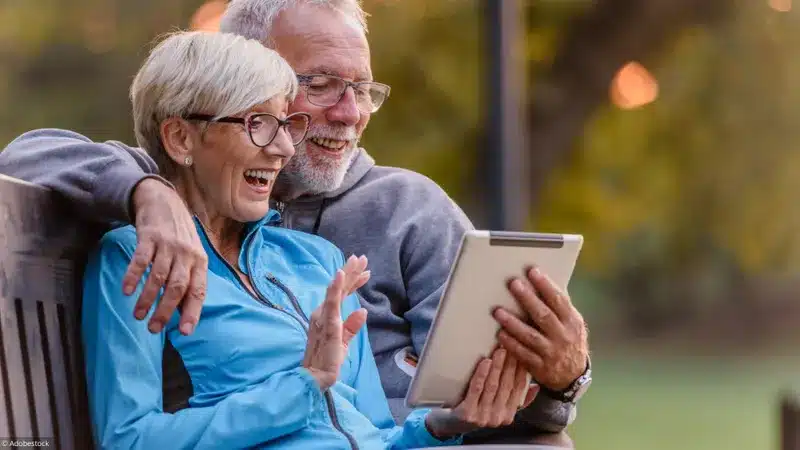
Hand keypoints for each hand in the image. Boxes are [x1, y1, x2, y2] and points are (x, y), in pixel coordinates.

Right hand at [125, 178, 207, 335]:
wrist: (164, 202)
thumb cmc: (179, 237)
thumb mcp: (191, 256)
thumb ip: (189, 281)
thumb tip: (185, 314)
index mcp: (200, 262)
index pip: (198, 290)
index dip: (192, 311)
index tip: (184, 332)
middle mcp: (187, 254)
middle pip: (178, 287)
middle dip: (166, 310)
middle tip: (153, 329)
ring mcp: (168, 244)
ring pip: (159, 276)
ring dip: (148, 298)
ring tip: (138, 315)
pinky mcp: (149, 236)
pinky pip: (141, 259)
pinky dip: (134, 276)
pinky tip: (127, 291)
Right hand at [303, 255, 370, 390]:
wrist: (317, 376)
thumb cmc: (329, 358)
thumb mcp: (345, 340)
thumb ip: (352, 325)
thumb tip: (362, 310)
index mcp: (329, 315)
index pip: (342, 294)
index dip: (353, 281)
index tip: (366, 270)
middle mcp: (323, 312)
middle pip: (339, 288)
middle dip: (351, 271)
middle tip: (362, 257)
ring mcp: (324, 317)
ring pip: (336, 291)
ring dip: (346, 275)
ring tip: (355, 261)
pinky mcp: (328, 324)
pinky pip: (332, 304)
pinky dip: (335, 288)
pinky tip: (339, 276)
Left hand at [425, 348, 538, 438]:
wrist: (452, 424)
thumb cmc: (476, 411)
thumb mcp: (499, 408)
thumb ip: (518, 400)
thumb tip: (535, 386)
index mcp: (508, 415)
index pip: (518, 389)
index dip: (522, 371)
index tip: (522, 354)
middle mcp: (497, 418)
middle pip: (506, 386)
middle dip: (510, 364)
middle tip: (511, 347)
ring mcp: (482, 416)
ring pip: (493, 386)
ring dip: (498, 366)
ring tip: (500, 350)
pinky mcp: (468, 413)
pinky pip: (476, 389)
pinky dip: (482, 374)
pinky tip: (485, 362)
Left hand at [493, 266, 588, 390]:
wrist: (573, 376)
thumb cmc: (569, 341)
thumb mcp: (572, 324)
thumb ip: (560, 307)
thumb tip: (544, 282)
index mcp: (572, 322)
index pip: (559, 300)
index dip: (546, 285)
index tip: (532, 271)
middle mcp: (563, 336)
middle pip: (543, 315)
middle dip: (527, 299)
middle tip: (513, 284)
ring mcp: (551, 352)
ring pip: (530, 336)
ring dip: (513, 323)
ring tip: (498, 311)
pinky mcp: (539, 366)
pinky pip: (522, 353)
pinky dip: (511, 343)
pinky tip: (500, 333)